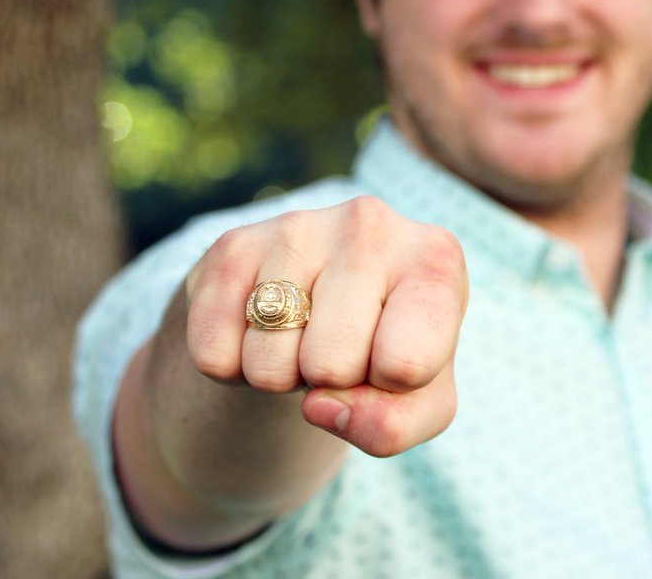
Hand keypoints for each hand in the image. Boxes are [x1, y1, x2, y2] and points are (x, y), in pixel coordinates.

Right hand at [184, 196, 468, 456]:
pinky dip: (232, 369)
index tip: (393, 360)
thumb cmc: (388, 352)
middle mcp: (371, 225)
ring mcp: (298, 226)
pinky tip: (262, 331)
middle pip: (332, 365)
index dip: (391, 388)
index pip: (407, 365)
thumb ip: (396, 425)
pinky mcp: (233, 245)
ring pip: (269, 365)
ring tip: (305, 337)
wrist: (317, 307)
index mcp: (437, 259)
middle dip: (331, 382)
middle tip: (341, 351)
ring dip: (281, 377)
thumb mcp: (421, 400)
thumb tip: (322, 407)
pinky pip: (213, 355)